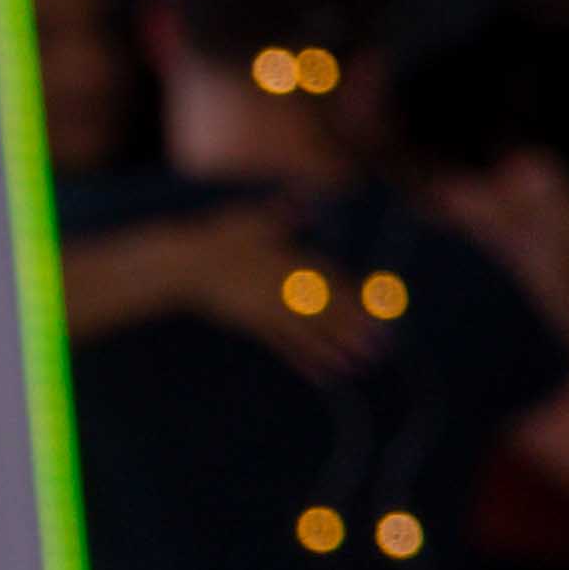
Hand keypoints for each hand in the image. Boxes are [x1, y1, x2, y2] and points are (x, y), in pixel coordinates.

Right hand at [137, 207, 378, 379]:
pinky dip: (305, 361)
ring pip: (312, 332)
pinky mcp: (256, 326)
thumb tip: (305, 194)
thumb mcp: (252, 220)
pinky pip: (285, 347)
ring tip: (363, 364)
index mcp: (290, 263)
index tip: (378, 306)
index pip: (330, 279)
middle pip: (328, 310)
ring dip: (339, 348)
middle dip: (356, 327)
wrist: (185, 265)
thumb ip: (284, 212)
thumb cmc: (219, 238)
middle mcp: (286, 289)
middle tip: (383, 343)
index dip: (355, 294)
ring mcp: (272, 310)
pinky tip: (324, 375)